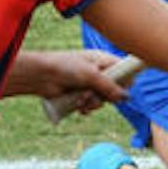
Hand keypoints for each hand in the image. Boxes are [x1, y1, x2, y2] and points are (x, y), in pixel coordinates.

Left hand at [14, 49, 129, 115]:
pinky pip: (91, 105)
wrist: (42, 76)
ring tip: (81, 101)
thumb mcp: (91, 75)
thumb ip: (109, 86)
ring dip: (93, 103)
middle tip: (93, 96)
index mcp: (102, 60)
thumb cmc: (66, 67)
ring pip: (102, 100)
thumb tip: (126, 97)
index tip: (123, 90)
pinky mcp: (80, 95)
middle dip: (104, 96)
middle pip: (114, 89)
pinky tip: (78, 107)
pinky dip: (86, 108)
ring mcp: (89, 84)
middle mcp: (98, 72)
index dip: (125, 80)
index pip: (123, 70)